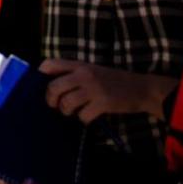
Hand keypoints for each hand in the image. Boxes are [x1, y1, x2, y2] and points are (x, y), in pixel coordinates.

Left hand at [40, 60, 173, 123]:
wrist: (141, 88)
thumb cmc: (114, 80)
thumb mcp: (93, 70)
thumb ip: (75, 73)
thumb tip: (51, 83)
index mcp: (80, 65)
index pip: (50, 64)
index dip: (41, 75)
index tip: (43, 85)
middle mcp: (84, 75)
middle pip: (53, 87)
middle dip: (51, 100)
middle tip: (56, 105)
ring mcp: (93, 89)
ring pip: (66, 103)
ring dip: (67, 111)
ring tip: (73, 112)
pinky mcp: (102, 103)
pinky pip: (83, 116)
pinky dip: (84, 119)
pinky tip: (89, 117)